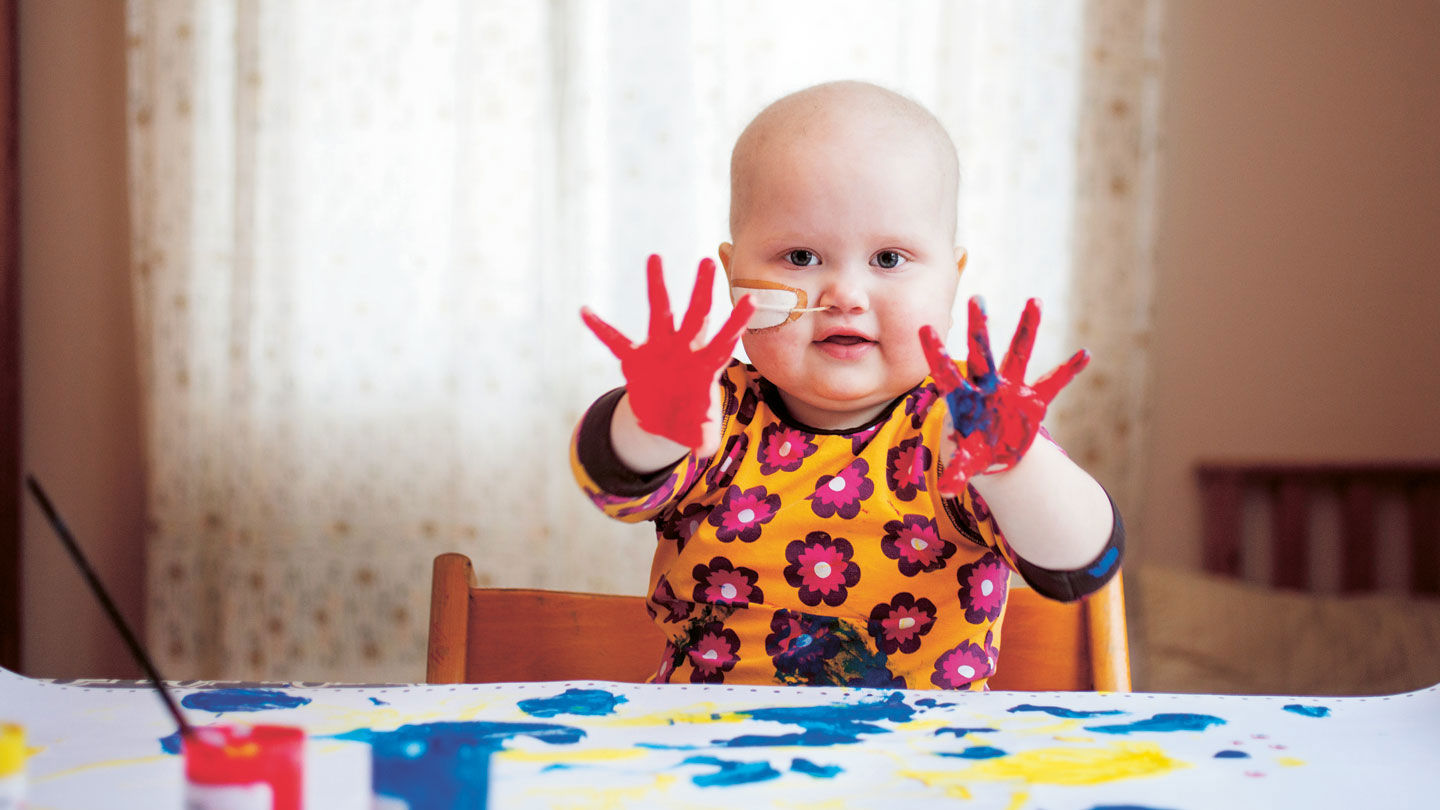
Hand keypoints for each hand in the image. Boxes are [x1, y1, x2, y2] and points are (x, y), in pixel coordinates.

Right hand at [582, 255, 755, 448]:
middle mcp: (685, 351)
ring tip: (655, 258)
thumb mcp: (698, 436)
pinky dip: (600, 328)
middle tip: (709, 262)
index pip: (724, 341)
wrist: (663, 423)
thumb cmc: (689, 424)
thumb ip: (702, 439)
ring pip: (659, 312)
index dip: (736, 323)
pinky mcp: (635, 358)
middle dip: (702, 289)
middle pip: (696, 315)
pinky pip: (615, 341)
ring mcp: (659, 350)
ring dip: (657, 286)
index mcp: (704, 367)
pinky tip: (585, 312)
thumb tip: (700, 451)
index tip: (751, 299)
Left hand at [919, 297, 1088, 496]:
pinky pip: (1053, 382)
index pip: (945, 374)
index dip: (935, 354)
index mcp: (964, 399)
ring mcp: (1011, 389)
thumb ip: (958, 473)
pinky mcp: (1034, 399)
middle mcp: (987, 387)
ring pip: (1019, 354)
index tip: (923, 328)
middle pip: (982, 354)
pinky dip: (1069, 370)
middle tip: (976, 297)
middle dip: (980, 328)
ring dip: (1027, 329)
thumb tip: (945, 492)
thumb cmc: (976, 451)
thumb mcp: (968, 462)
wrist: (998, 450)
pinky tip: (1085, 354)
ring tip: (1035, 300)